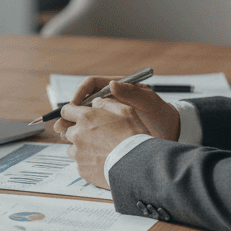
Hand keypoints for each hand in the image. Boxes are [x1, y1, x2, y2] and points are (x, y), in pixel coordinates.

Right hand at [53, 77, 180, 141]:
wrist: (169, 133)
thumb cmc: (160, 114)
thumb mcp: (148, 102)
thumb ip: (132, 93)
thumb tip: (111, 84)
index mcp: (115, 89)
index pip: (90, 85)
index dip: (79, 94)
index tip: (74, 105)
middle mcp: (108, 101)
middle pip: (82, 103)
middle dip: (69, 113)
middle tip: (61, 125)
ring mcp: (106, 116)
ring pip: (84, 118)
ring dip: (72, 126)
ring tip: (63, 136)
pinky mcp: (107, 130)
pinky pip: (90, 131)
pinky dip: (82, 137)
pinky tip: (77, 146)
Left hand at [55, 94, 151, 188]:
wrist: (136, 164)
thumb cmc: (132, 135)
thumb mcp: (124, 111)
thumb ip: (106, 104)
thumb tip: (95, 103)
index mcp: (85, 118)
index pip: (66, 111)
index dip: (72, 113)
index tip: (78, 118)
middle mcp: (77, 134)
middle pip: (69, 132)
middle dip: (79, 133)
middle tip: (97, 137)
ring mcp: (78, 153)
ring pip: (73, 149)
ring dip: (83, 149)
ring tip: (101, 152)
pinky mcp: (81, 169)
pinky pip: (81, 164)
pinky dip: (89, 163)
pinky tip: (103, 163)